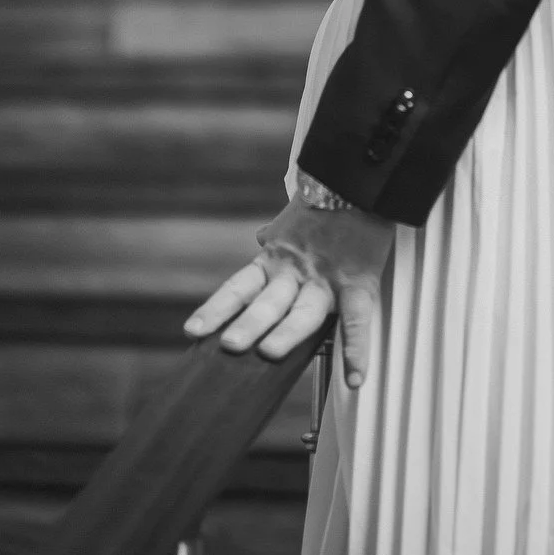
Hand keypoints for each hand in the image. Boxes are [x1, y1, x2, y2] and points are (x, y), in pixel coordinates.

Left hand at [182, 197, 396, 386]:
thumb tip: (261, 238)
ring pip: (305, 309)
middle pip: (268, 302)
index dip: (216, 308)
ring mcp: (327, 278)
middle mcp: (296, 271)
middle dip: (249, 323)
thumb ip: (275, 235)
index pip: (240, 287)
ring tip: (269, 352)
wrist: (360, 177)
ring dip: (288, 332)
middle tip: (230, 344)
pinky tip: (354, 377)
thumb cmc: (327, 196)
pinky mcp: (359, 281)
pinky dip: (357, 348)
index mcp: (277, 258)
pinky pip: (357, 317)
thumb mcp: (293, 217)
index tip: (192, 331)